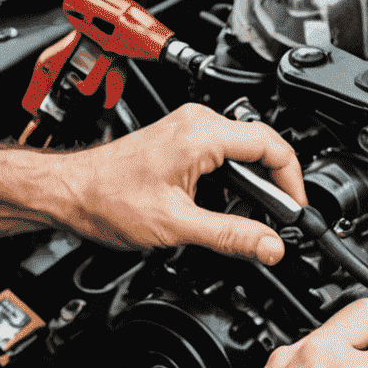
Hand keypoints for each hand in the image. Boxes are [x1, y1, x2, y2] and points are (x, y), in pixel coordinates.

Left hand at [57, 104, 304, 264]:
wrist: (71, 192)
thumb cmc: (108, 198)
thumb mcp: (177, 225)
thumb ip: (231, 236)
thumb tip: (270, 245)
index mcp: (202, 134)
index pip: (272, 147)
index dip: (293, 182)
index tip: (296, 210)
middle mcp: (198, 122)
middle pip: (262, 147)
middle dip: (275, 186)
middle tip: (278, 222)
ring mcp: (189, 128)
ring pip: (244, 151)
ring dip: (253, 184)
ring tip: (252, 217)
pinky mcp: (181, 139)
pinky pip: (224, 153)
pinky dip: (234, 179)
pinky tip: (226, 205)